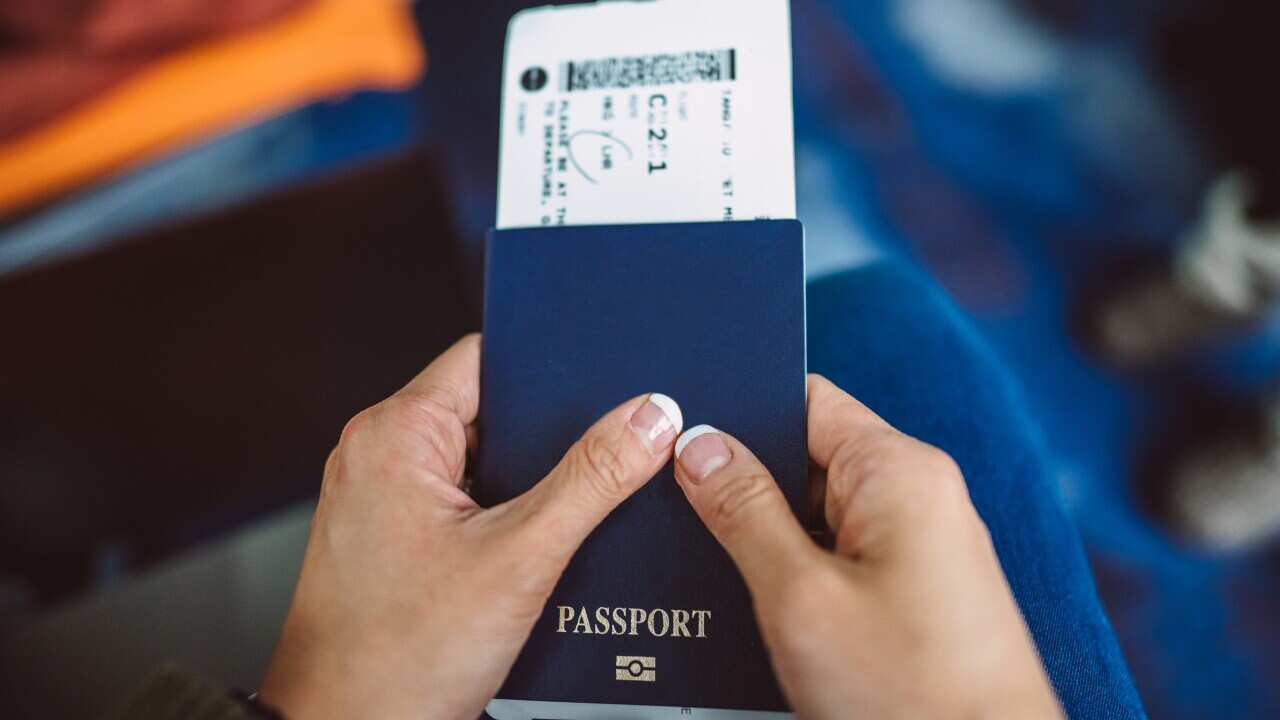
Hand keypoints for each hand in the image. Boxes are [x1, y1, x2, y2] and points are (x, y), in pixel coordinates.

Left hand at [259, 335, 683, 718]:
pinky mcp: (397, 539)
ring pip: (484, 461)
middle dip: (551, 436)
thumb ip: (591, 480)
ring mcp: (385, 499)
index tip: (607, 383)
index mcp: (396, 434)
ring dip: (531, 484)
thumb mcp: (520, 558)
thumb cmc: (397, 658)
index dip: (552, 366)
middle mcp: (381, 455)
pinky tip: (540, 550)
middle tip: (604, 459)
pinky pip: (468, 502)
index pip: (488, 358)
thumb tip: (648, 418)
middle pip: (492, 411)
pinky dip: (508, 518)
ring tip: (571, 513)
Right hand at [672, 375, 1063, 718]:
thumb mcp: (800, 596)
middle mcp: (917, 494)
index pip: (805, 400)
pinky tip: (760, 601)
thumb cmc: (911, 695)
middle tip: (679, 510)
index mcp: (897, 471)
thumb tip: (700, 445)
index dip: (740, 411)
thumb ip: (744, 511)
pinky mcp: (916, 588)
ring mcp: (920, 543)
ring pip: (818, 511)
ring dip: (768, 535)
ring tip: (716, 564)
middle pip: (807, 455)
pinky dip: (797, 569)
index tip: (680, 431)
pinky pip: (841, 552)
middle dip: (745, 482)